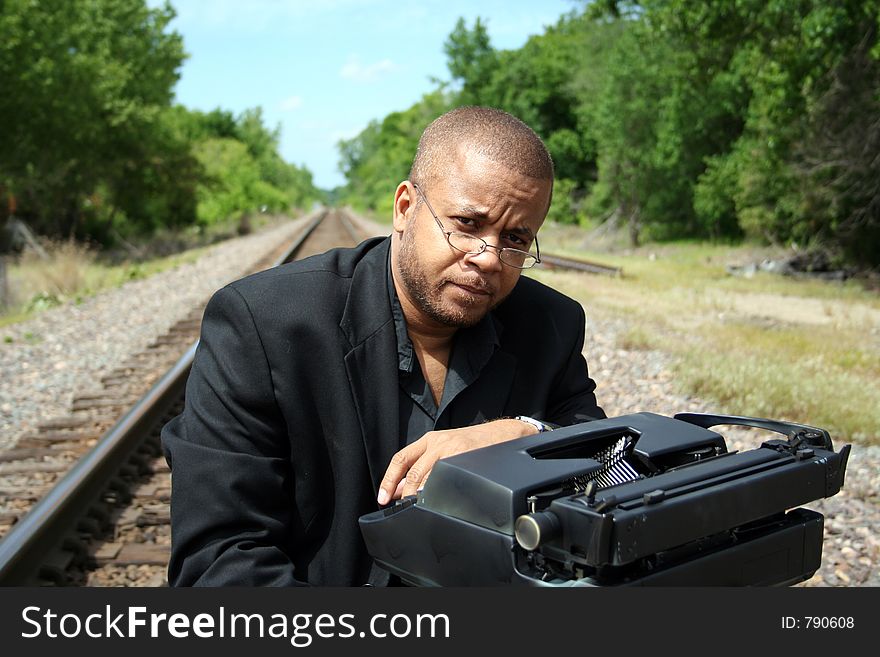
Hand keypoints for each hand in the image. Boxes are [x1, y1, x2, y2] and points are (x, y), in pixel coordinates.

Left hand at [376, 419, 538, 504]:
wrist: (500, 435)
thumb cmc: (470, 444)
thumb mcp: (441, 449)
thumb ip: (418, 467)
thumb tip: (397, 489)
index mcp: (428, 440)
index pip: (400, 459)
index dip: (389, 480)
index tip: (383, 498)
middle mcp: (438, 443)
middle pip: (413, 472)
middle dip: (405, 494)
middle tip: (402, 509)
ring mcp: (453, 450)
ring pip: (429, 478)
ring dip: (421, 496)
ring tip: (419, 508)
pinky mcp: (467, 458)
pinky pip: (448, 480)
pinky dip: (439, 493)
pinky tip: (438, 501)